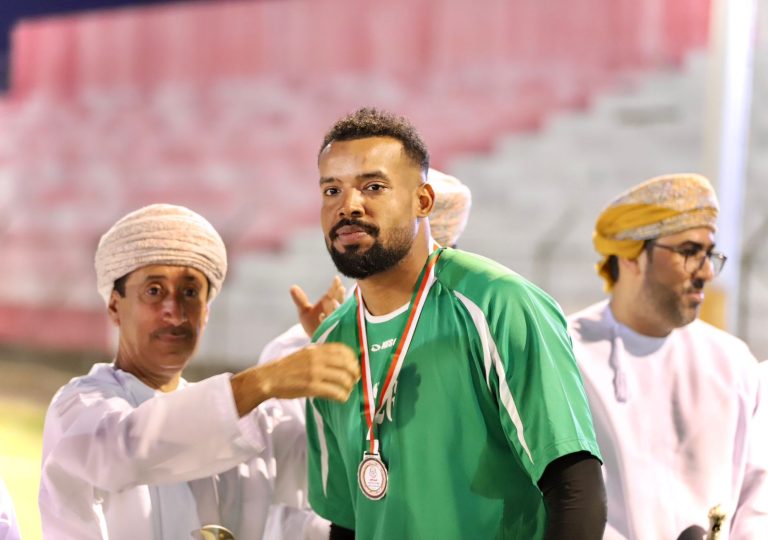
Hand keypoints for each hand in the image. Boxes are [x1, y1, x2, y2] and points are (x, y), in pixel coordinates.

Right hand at [232, 343, 359, 414]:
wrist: (269, 378)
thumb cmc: (287, 368)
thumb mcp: (304, 354)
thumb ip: (320, 354)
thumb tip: (340, 360)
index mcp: (316, 349)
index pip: (343, 349)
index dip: (353, 358)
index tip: (354, 365)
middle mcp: (317, 358)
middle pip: (347, 364)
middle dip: (355, 373)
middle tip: (354, 380)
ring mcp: (315, 372)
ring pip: (344, 379)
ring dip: (350, 386)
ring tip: (347, 391)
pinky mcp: (312, 387)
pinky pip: (335, 392)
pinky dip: (342, 396)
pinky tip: (341, 398)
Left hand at [291, 276, 345, 336]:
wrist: (315, 344)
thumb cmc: (313, 326)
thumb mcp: (304, 313)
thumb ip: (300, 300)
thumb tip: (292, 287)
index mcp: (329, 304)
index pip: (333, 293)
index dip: (335, 287)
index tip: (336, 279)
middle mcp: (335, 312)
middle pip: (339, 301)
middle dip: (339, 296)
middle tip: (340, 288)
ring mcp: (337, 322)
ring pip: (338, 313)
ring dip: (336, 308)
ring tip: (332, 301)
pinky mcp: (337, 332)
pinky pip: (335, 326)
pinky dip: (329, 322)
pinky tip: (323, 317)